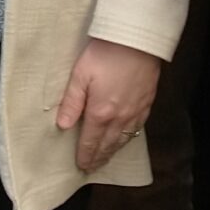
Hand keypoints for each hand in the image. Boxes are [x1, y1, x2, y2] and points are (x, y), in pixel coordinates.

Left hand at [56, 37, 161, 171]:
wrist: (137, 41)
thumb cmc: (105, 54)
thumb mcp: (80, 74)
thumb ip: (72, 102)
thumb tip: (62, 125)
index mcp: (101, 112)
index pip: (90, 141)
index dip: (85, 155)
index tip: (81, 166)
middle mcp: (120, 118)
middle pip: (107, 145)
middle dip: (98, 158)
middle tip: (92, 168)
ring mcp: (136, 112)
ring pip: (123, 140)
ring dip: (113, 151)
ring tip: (105, 158)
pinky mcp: (147, 103)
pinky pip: (137, 129)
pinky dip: (128, 139)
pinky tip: (125, 139)